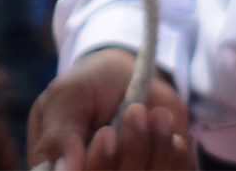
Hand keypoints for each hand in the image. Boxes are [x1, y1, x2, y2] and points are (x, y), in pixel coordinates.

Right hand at [28, 49, 190, 169]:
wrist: (132, 74)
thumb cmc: (92, 84)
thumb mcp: (68, 94)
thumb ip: (59, 132)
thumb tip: (66, 170)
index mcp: (59, 167)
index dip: (98, 164)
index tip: (107, 134)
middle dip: (130, 150)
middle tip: (137, 111)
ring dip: (158, 150)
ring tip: (159, 114)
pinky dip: (176, 156)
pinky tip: (170, 133)